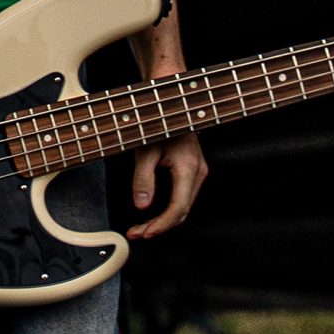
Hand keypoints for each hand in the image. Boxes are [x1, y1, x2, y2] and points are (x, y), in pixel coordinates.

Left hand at [127, 88, 208, 240]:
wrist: (171, 99)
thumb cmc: (158, 118)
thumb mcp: (145, 149)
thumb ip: (143, 179)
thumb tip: (142, 206)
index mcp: (188, 169)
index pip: (177, 209)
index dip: (159, 226)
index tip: (142, 233)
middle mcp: (197, 172)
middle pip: (182, 211)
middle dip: (159, 226)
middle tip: (136, 233)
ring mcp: (197, 171)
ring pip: (183, 206)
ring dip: (163, 219)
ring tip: (141, 227)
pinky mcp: (192, 170)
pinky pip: (183, 196)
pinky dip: (168, 209)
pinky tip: (153, 214)